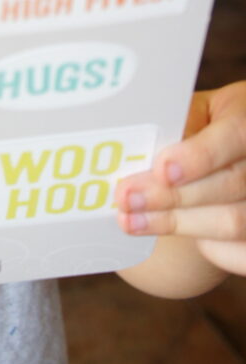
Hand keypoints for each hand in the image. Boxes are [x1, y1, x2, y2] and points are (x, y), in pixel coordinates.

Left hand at [115, 82, 245, 276]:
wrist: (233, 151)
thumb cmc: (207, 126)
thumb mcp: (193, 111)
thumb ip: (175, 128)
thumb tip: (135, 154)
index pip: (235, 135)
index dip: (199, 156)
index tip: (162, 170)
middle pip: (231, 184)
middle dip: (173, 195)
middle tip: (128, 198)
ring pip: (234, 222)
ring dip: (177, 224)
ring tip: (133, 220)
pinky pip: (240, 252)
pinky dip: (208, 248)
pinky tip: (171, 233)